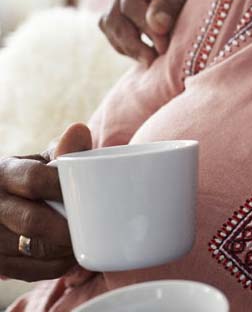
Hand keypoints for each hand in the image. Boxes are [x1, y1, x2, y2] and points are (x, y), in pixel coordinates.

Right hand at [0, 124, 91, 280]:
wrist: (2, 201)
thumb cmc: (33, 178)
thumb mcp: (42, 160)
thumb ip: (64, 150)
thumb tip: (79, 131)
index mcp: (4, 172)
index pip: (34, 179)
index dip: (63, 188)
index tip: (88, 195)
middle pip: (32, 221)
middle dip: (67, 228)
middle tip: (92, 228)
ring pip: (29, 250)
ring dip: (63, 251)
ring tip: (85, 242)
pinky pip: (25, 271)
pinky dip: (51, 267)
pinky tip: (68, 257)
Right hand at [99, 0, 251, 63]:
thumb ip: (172, 0)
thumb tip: (155, 27)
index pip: (130, 5)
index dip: (144, 29)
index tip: (165, 46)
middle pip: (113, 16)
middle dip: (129, 42)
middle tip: (152, 61)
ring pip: (112, 23)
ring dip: (127, 44)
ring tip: (150, 60)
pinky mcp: (139, 1)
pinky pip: (123, 25)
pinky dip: (131, 40)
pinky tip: (150, 53)